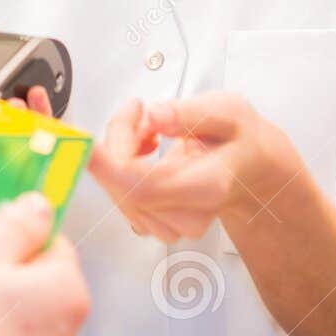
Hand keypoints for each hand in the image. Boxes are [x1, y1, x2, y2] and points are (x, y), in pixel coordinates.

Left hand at [87, 92, 297, 243]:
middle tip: (137, 111)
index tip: (86, 143)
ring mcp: (170, 224)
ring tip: (150, 130)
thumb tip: (155, 114)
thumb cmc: (239, 140)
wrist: (249, 167)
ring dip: (120, 150)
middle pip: (124, 185)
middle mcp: (188, 215)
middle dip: (118, 140)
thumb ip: (189, 113)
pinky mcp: (153, 223)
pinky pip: (119, 193)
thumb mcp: (228, 111)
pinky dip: (120, 165)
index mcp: (208, 186)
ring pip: (117, 189)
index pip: (143, 187)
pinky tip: (143, 148)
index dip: (107, 165)